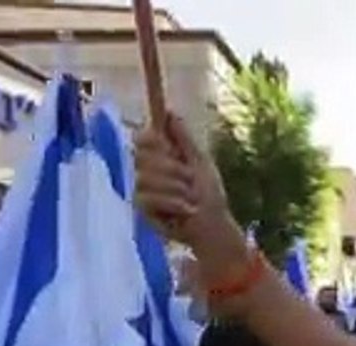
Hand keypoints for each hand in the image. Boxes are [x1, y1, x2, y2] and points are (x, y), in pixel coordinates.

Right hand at [134, 113, 234, 252]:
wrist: (213, 225)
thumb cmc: (208, 194)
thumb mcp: (200, 163)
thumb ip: (184, 139)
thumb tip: (170, 111)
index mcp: (161, 157)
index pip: (142, 139)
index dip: (151, 140)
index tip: (167, 146)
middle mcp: (147, 171)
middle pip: (143, 157)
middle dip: (173, 169)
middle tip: (190, 181)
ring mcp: (142, 190)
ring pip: (146, 178)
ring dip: (175, 188)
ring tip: (191, 199)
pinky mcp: (142, 210)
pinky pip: (147, 197)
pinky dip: (171, 203)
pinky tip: (185, 210)